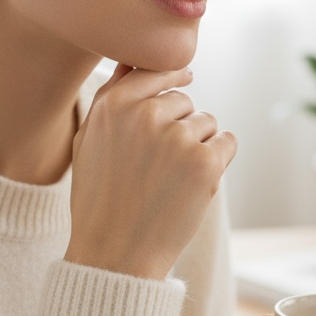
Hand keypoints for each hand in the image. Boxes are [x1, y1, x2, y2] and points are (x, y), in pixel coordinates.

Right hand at [64, 63, 236, 279]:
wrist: (114, 254)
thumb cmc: (99, 197)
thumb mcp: (89, 140)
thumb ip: (110, 97)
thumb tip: (131, 61)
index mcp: (113, 105)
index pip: (156, 71)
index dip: (173, 78)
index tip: (184, 80)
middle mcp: (146, 115)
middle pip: (184, 100)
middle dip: (179, 123)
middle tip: (159, 163)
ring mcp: (178, 138)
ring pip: (207, 122)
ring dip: (199, 144)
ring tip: (172, 178)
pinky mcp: (206, 164)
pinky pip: (227, 141)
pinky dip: (219, 158)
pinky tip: (195, 182)